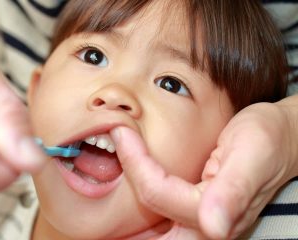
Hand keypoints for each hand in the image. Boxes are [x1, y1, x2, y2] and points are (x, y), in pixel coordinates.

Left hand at [110, 99, 297, 238]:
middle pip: (145, 232)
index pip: (157, 193)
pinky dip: (135, 215)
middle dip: (116, 223)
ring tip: (95, 207)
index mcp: (214, 213)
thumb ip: (234, 191)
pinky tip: (121, 200)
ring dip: (121, 223)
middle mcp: (202, 226)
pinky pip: (155, 221)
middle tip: (89, 206)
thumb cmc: (266, 140)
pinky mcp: (190, 212)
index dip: (135, 163)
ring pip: (147, 233)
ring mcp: (195, 222)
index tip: (121, 131)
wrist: (278, 139)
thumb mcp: (252, 155)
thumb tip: (214, 227)